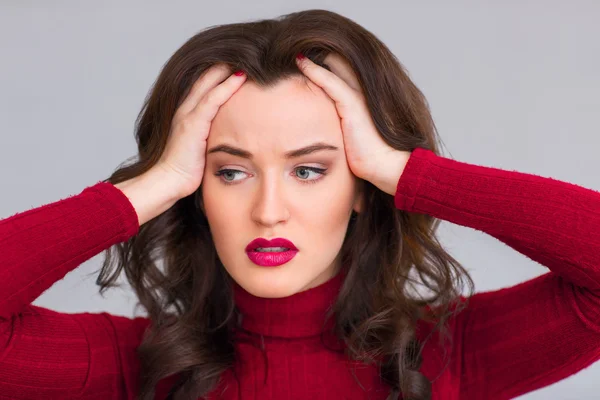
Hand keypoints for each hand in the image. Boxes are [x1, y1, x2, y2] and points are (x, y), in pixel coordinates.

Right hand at [155, 64, 246, 197]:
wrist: (169, 182)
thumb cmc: (186, 172)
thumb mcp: (201, 150)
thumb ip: (211, 138)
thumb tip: (230, 139)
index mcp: (187, 115)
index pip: (204, 87)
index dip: (220, 74)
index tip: (239, 65)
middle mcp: (185, 110)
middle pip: (206, 78)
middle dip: (224, 65)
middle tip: (245, 54)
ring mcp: (188, 115)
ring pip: (209, 83)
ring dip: (228, 69)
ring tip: (247, 58)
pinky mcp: (193, 123)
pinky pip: (213, 98)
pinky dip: (227, 86)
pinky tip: (241, 76)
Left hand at [295, 53, 410, 195]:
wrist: (384, 166)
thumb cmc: (369, 159)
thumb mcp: (351, 140)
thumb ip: (340, 131)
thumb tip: (323, 139)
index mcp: (362, 100)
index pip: (342, 73)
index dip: (324, 65)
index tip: (304, 61)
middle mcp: (362, 93)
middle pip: (339, 64)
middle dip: (319, 56)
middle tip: (296, 53)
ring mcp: (359, 96)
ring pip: (333, 67)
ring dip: (313, 60)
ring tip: (294, 52)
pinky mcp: (352, 104)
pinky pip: (329, 81)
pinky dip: (314, 70)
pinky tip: (301, 62)